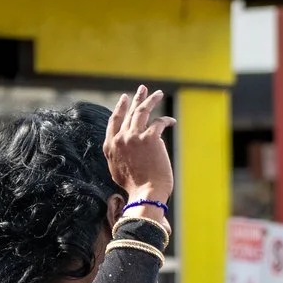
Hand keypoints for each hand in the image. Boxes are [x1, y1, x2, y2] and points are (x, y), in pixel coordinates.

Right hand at [101, 85, 174, 206]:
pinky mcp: (149, 138)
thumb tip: (124, 147)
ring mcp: (134, 137)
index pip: (114, 121)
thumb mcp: (117, 170)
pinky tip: (171, 121)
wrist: (146, 193)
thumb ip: (118, 155)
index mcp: (110, 146)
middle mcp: (120, 139)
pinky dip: (166, 121)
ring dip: (151, 100)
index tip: (125, 99)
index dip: (120, 108)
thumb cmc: (135, 187)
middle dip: (137, 98)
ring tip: (157, 93)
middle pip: (129, 113)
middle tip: (143, 89)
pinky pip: (159, 122)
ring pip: (142, 111)